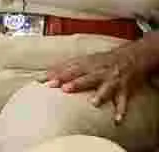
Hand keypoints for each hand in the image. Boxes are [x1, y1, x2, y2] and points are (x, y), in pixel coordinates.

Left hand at [43, 42, 158, 122]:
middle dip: (76, 83)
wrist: (131, 57)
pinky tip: (117, 120)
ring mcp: (112, 81)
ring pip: (106, 88)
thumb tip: (46, 74)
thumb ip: (66, 67)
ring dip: (100, 95)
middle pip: (86, 78)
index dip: (59, 75)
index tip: (47, 81)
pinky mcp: (124, 90)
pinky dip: (121, 111)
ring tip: (94, 103)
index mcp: (88, 64)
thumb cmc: (103, 60)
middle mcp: (99, 72)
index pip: (70, 69)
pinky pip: (123, 102)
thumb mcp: (85, 59)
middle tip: (65, 88)